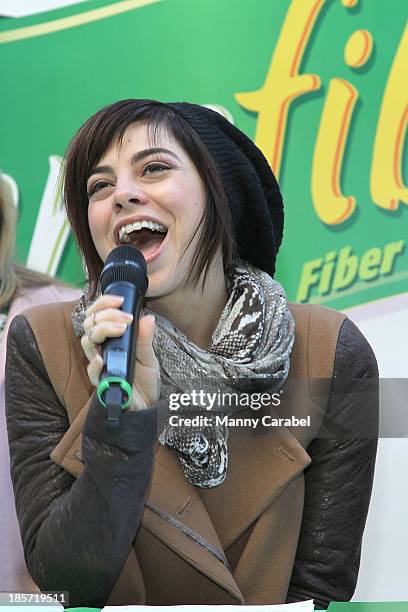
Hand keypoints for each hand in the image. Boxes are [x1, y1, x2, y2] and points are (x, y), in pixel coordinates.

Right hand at [81, 294, 160, 409]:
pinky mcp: (100, 382)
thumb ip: (145, 338)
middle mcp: (101, 349)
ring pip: (87, 341)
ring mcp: (99, 365)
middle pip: (89, 324)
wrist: (146, 406)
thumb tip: (147, 317)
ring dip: (103, 330)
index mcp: (111, 339)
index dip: (104, 304)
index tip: (120, 300)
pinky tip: (103, 358)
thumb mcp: (149, 356)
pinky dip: (95, 362)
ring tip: (121, 329)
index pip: (98, 315)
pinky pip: (91, 370)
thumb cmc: (144, 381)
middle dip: (106, 315)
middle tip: (126, 318)